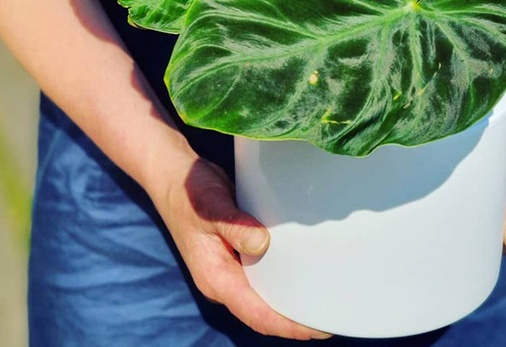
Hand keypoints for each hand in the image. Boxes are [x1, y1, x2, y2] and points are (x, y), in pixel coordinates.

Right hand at [149, 148, 331, 339]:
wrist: (174, 177)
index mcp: (216, 278)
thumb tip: (263, 244)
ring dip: (290, 302)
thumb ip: (235, 226)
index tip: (318, 328)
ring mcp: (229, 269)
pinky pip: (261, 277)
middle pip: (263, 313)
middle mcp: (223, 280)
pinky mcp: (235, 255)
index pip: (257, 314)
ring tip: (323, 300)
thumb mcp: (211, 206)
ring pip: (263, 297)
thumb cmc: (190, 191)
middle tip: (331, 315)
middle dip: (295, 321)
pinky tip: (302, 274)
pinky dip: (281, 281)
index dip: (288, 325)